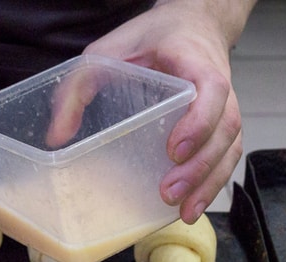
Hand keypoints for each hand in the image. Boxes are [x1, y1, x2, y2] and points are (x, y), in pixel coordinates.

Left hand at [84, 0, 248, 222]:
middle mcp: (219, 87)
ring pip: (229, 148)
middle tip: (168, 192)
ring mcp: (224, 109)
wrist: (192, 25)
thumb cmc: (151, 39)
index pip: (212, 91)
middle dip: (199, 166)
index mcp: (195, 61)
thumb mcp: (107, 52)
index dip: (199, 122)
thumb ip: (79, 86)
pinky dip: (212, 184)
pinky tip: (191, 208)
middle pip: (224, 129)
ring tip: (184, 212)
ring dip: (208, 183)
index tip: (174, 149)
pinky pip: (226, 157)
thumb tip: (57, 137)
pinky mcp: (220, 128)